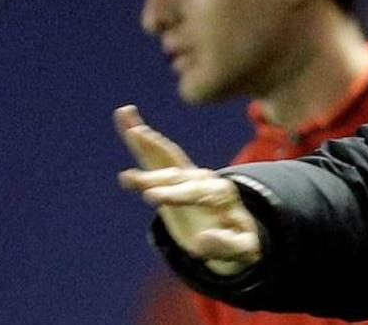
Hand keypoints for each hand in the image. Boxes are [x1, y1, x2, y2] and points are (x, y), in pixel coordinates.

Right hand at [115, 105, 260, 274]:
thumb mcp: (242, 251)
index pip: (198, 192)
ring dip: (149, 146)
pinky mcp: (174, 177)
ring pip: (167, 159)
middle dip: (157, 178)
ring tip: (132, 131)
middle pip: (181, 175)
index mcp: (223, 195)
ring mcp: (190, 175)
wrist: (236, 235)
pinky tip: (125, 116)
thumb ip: (226, 246)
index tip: (152, 198)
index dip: (176, 194)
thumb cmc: (239, 245)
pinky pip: (156, 156)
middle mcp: (206, 179)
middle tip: (130, 180)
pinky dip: (141, 138)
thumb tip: (204, 237)